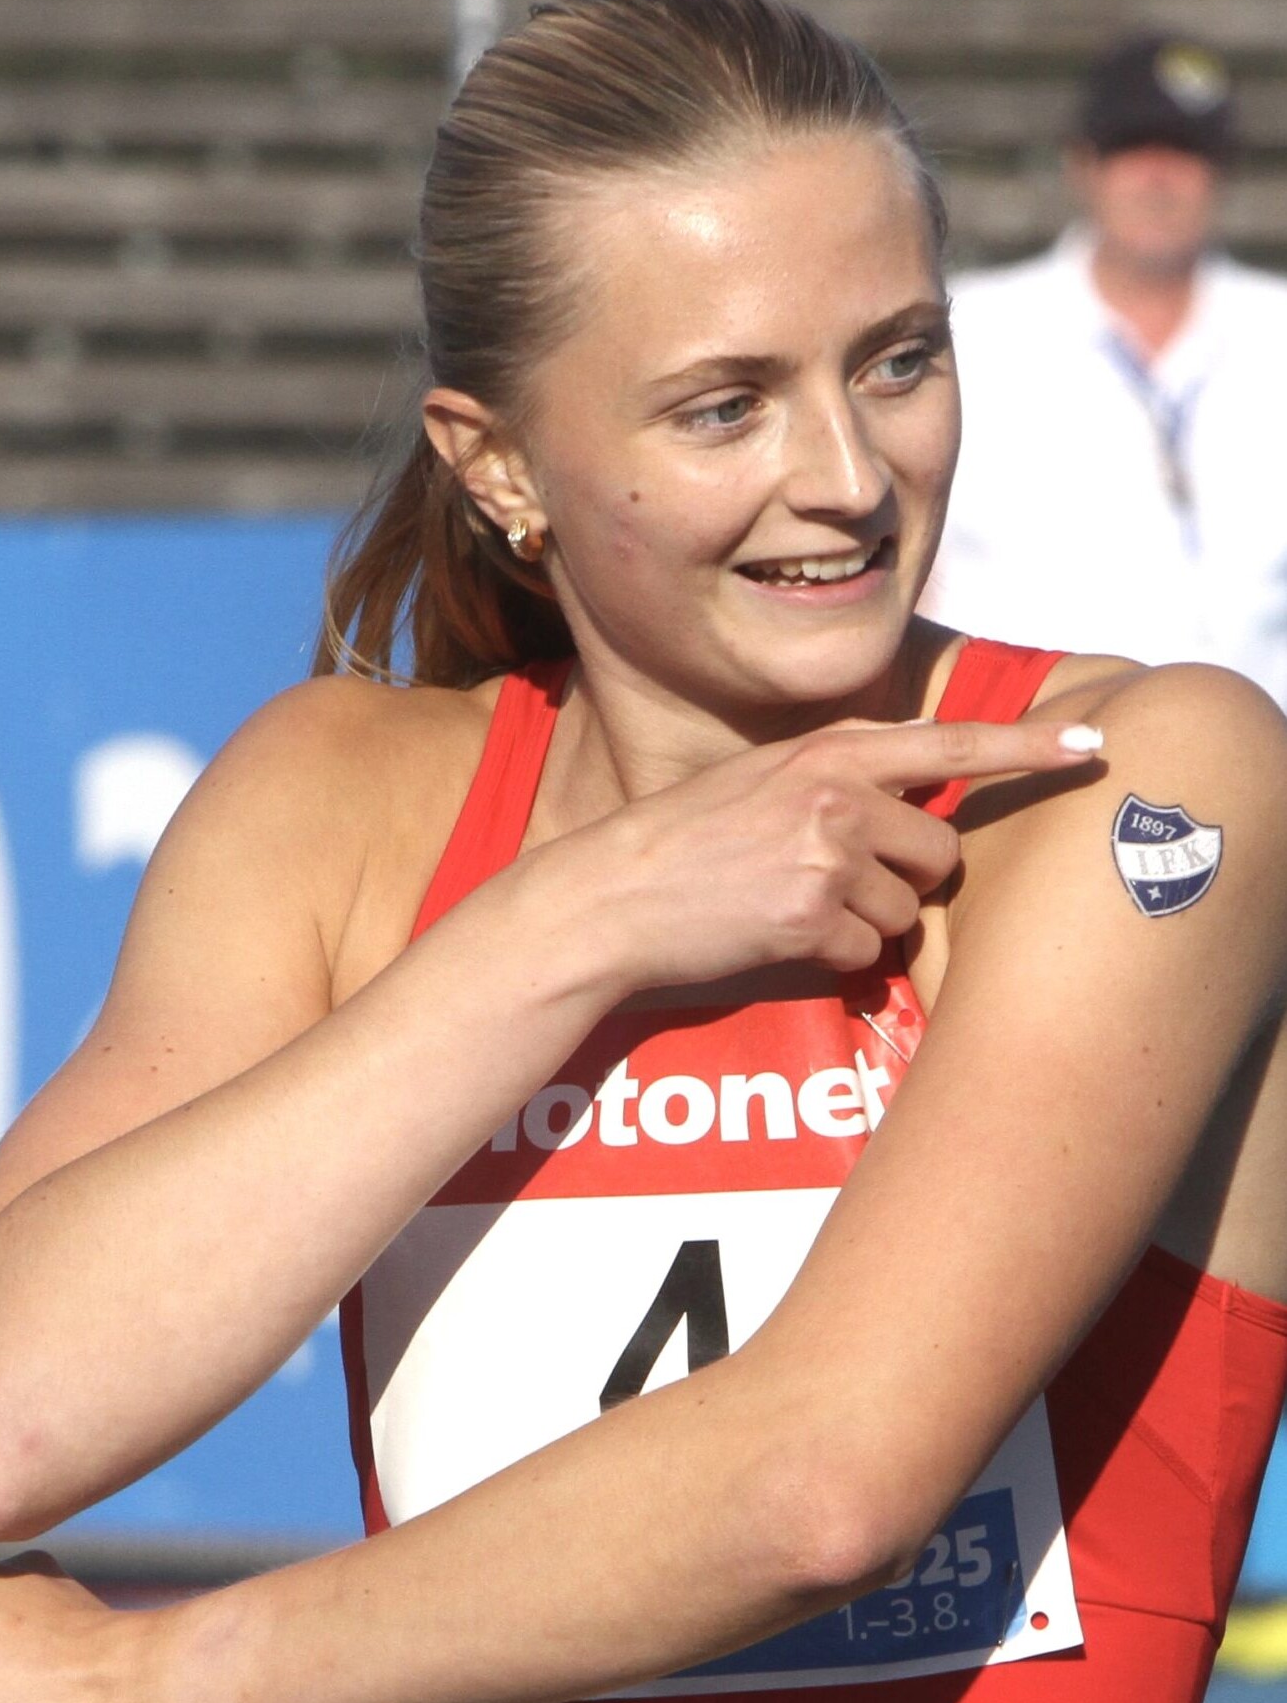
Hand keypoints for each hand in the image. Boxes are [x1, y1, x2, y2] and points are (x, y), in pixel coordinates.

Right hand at [553, 714, 1101, 992]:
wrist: (609, 897)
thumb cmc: (681, 842)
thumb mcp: (760, 779)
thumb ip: (838, 775)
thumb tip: (916, 782)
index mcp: (826, 752)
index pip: (949, 743)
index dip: (1029, 746)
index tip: (1093, 745)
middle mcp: (835, 794)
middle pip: (938, 851)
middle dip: (903, 879)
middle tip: (830, 884)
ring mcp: (824, 854)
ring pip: (906, 910)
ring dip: (863, 924)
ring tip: (788, 909)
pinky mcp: (810, 916)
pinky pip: (864, 953)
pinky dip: (829, 958)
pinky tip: (773, 937)